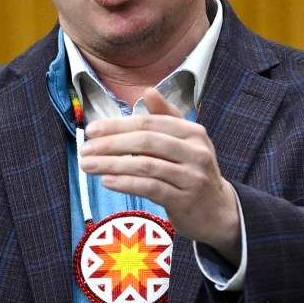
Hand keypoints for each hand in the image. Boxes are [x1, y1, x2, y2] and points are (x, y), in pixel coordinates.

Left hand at [79, 88, 239, 262]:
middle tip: (85, 149)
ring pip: (145, 165)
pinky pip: (150, 188)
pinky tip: (107, 182)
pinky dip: (126, 183)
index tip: (91, 130)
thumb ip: (166, 117)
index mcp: (193, 132)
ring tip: (88, 166)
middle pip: (146, 142)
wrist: (218, 212)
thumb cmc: (193, 172)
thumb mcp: (186, 142)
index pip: (149, 123)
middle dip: (111, 144)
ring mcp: (192, 177)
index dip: (118, 125)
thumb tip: (148, 90)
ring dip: (111, 165)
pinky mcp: (185, 200)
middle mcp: (196, 152)